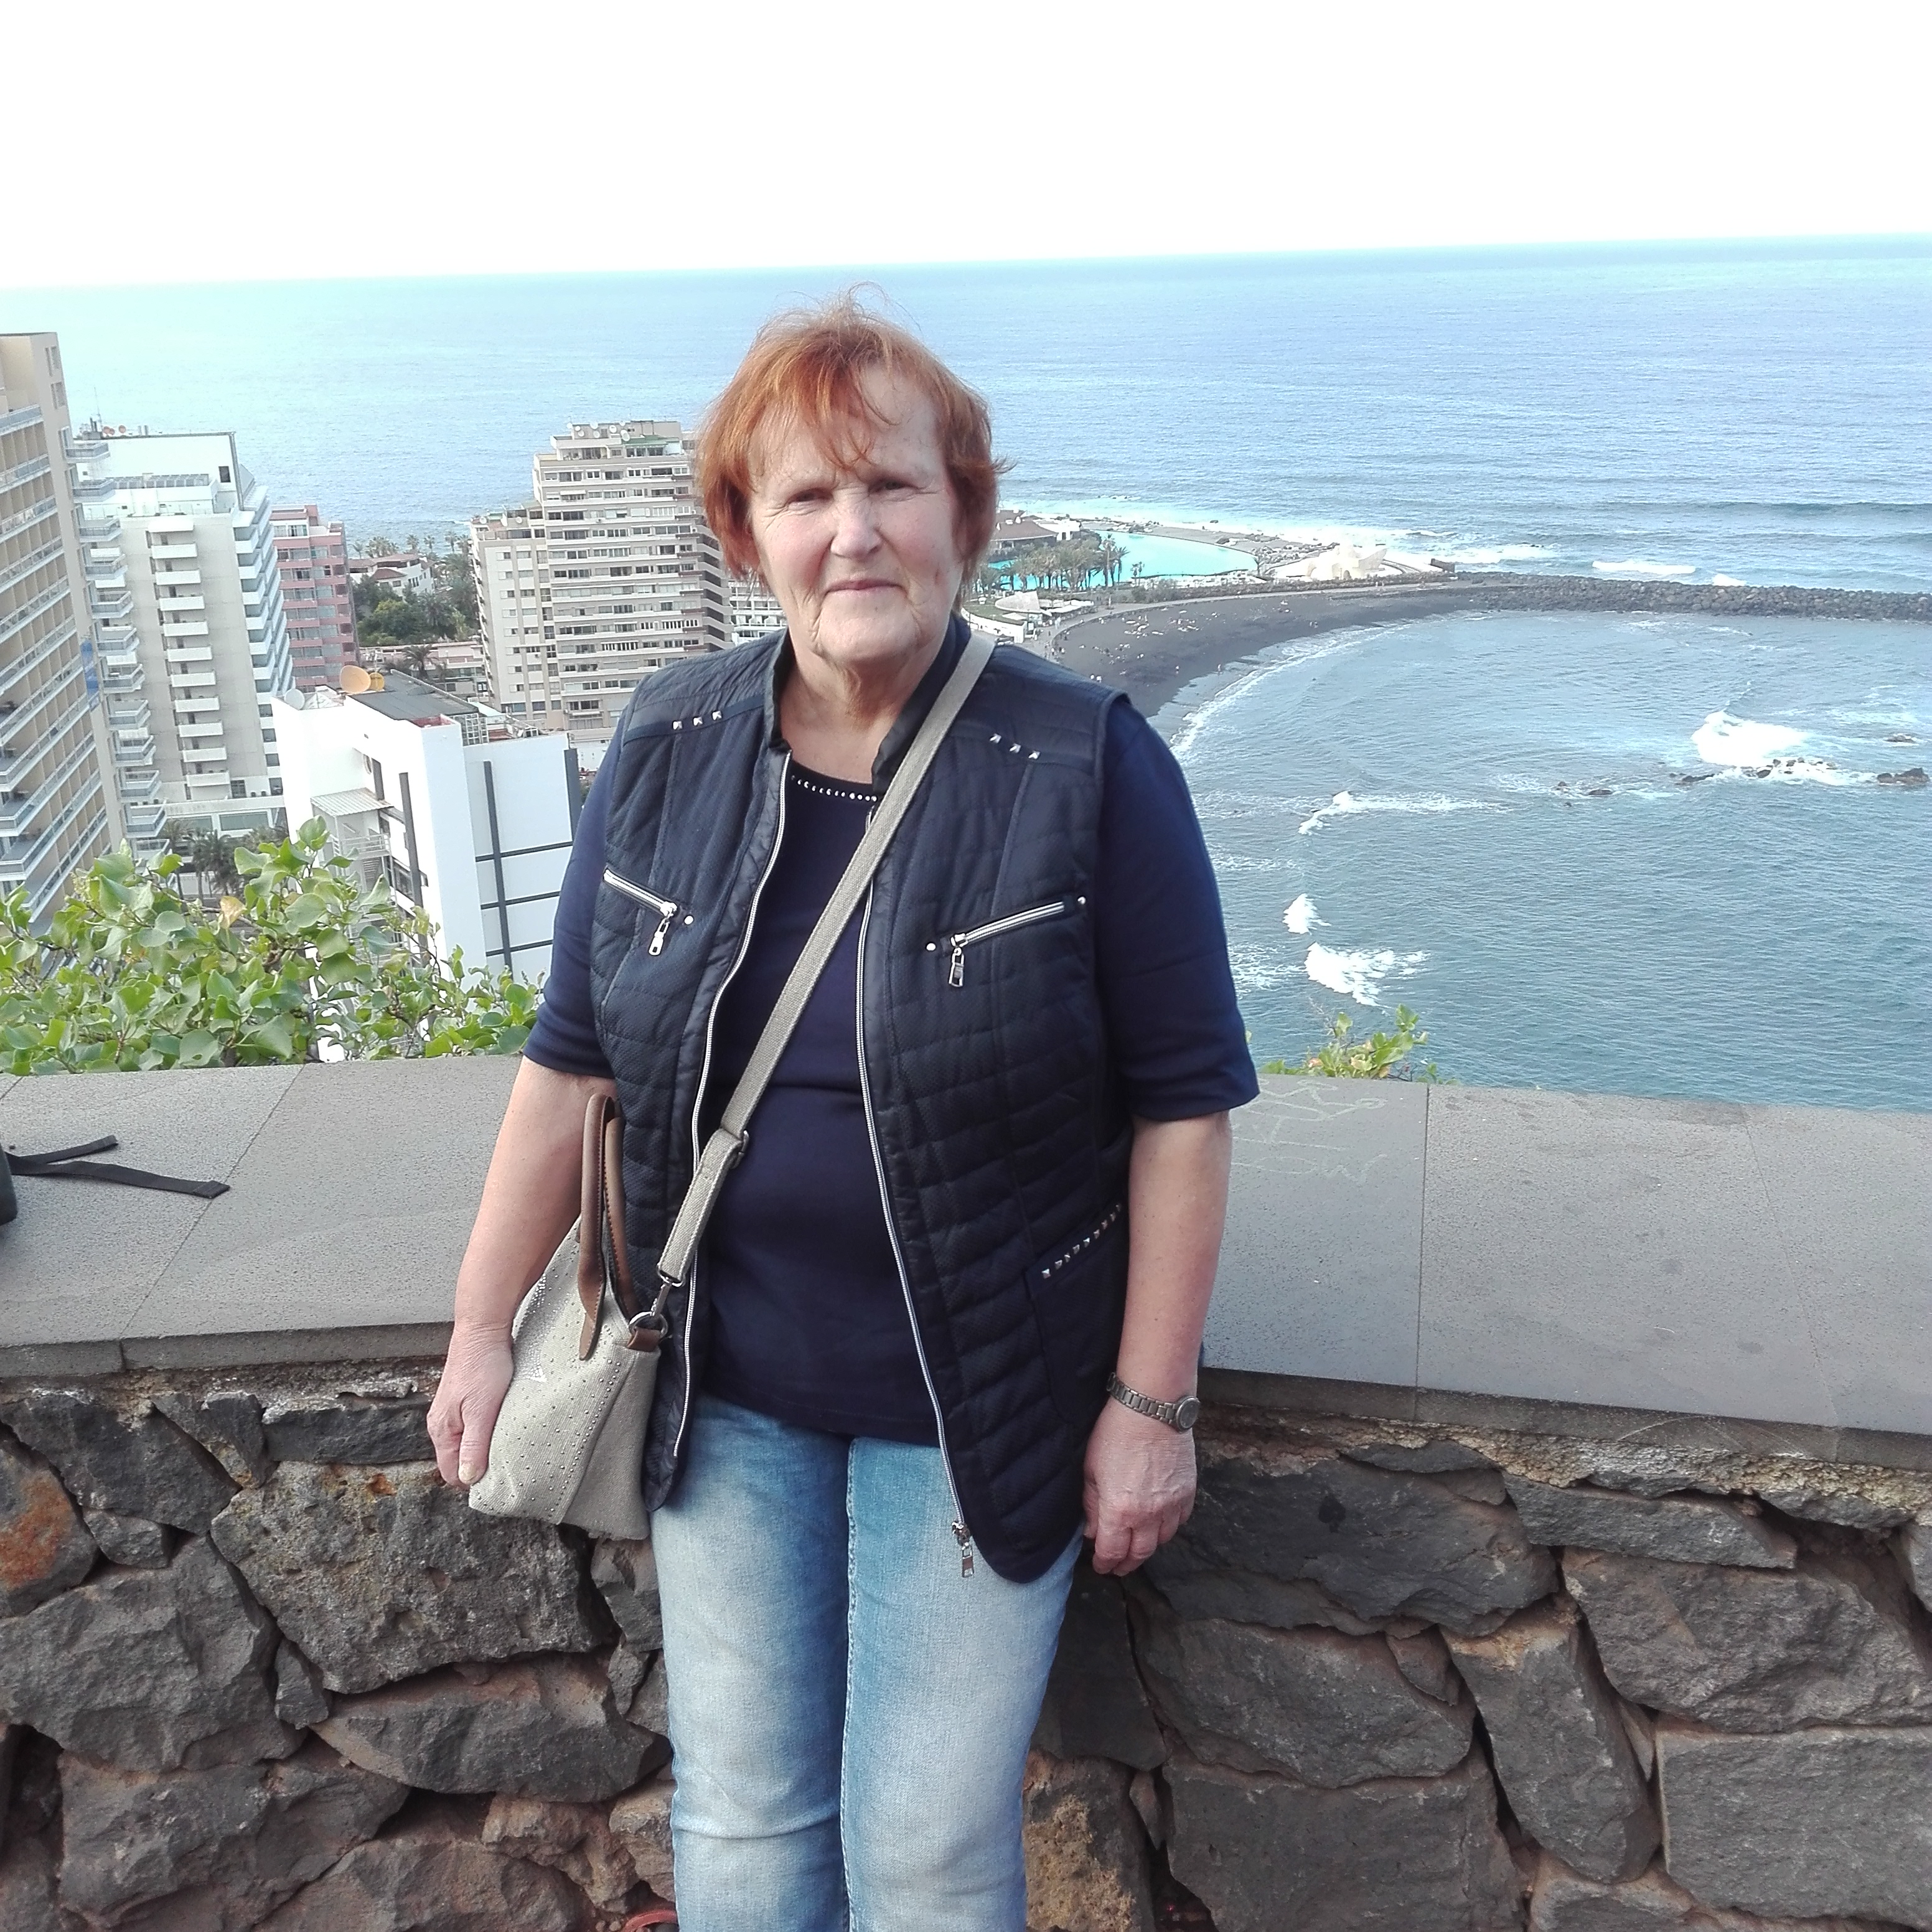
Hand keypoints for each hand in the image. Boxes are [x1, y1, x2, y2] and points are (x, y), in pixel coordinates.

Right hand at [427, 1322, 513, 1486]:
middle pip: (457, 1460)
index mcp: (441, 1430)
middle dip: (478, 1465)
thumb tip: (468, 1479)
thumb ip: (473, 1446)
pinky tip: (501, 1424)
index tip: (497, 1479)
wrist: (483, 1328)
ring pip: (465, 1443)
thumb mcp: (481, 1410)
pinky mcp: (464, 1399)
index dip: (473, 1481)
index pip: (451, 1473)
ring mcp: (452, 1410)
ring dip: (483, 1447)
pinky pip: (472, 1426)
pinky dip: (485, 1431)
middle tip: (505, 1462)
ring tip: (505, 1443)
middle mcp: (442, 1423)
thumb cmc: (483, 1365)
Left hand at [1082, 1394, 1195, 1574]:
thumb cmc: (1115, 1432)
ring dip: (1148, 1547)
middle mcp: (1148, 1515)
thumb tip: (1093, 1532)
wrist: (1152, 1407)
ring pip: (1161, 1541)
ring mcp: (1171, 1505)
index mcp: (1119, 1511)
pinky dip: (1169, 1528)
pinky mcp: (1187, 1492)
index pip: (1112, 1552)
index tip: (1101, 1566)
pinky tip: (1160, 1524)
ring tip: (1138, 1546)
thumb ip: (1091, 1505)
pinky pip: (1180, 1522)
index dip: (1105, 1564)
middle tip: (1118, 1566)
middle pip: (1139, 1554)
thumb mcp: (1091, 1469)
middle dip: (1126, 1564)